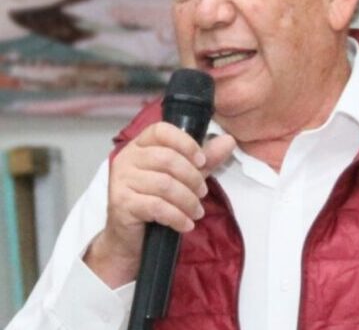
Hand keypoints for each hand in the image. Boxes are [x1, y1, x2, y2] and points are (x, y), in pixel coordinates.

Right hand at [83, 122, 234, 287]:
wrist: (133, 238)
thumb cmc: (157, 200)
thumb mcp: (185, 176)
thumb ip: (205, 159)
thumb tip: (228, 141)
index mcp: (141, 144)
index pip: (161, 130)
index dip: (185, 143)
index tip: (202, 161)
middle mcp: (127, 158)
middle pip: (166, 158)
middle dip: (192, 177)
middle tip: (202, 193)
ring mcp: (121, 180)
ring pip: (164, 184)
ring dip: (188, 200)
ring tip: (196, 211)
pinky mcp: (121, 203)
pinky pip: (156, 206)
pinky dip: (177, 216)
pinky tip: (185, 224)